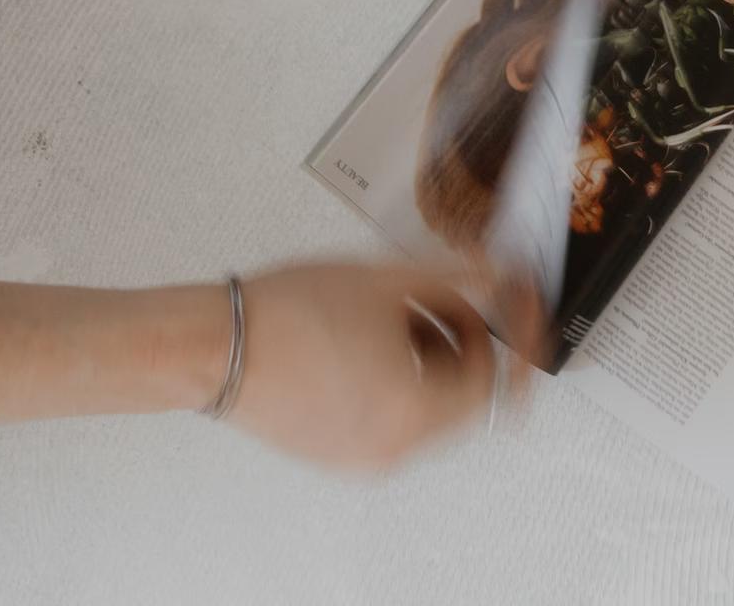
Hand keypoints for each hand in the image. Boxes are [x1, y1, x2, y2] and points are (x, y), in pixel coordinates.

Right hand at [225, 262, 533, 471]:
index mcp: (412, 411)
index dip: (510, 333)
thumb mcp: (389, 281)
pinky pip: (396, 418)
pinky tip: (375, 338)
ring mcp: (364, 457)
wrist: (215, 346)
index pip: (491, 379)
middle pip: (464, 396)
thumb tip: (504, 276)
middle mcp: (393, 447)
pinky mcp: (339, 453)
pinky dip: (404, 379)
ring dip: (436, 357)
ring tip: (402, 311)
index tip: (518, 305)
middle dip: (468, 342)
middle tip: (453, 298)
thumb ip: (460, 281)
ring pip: (430, 407)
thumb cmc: (288, 313)